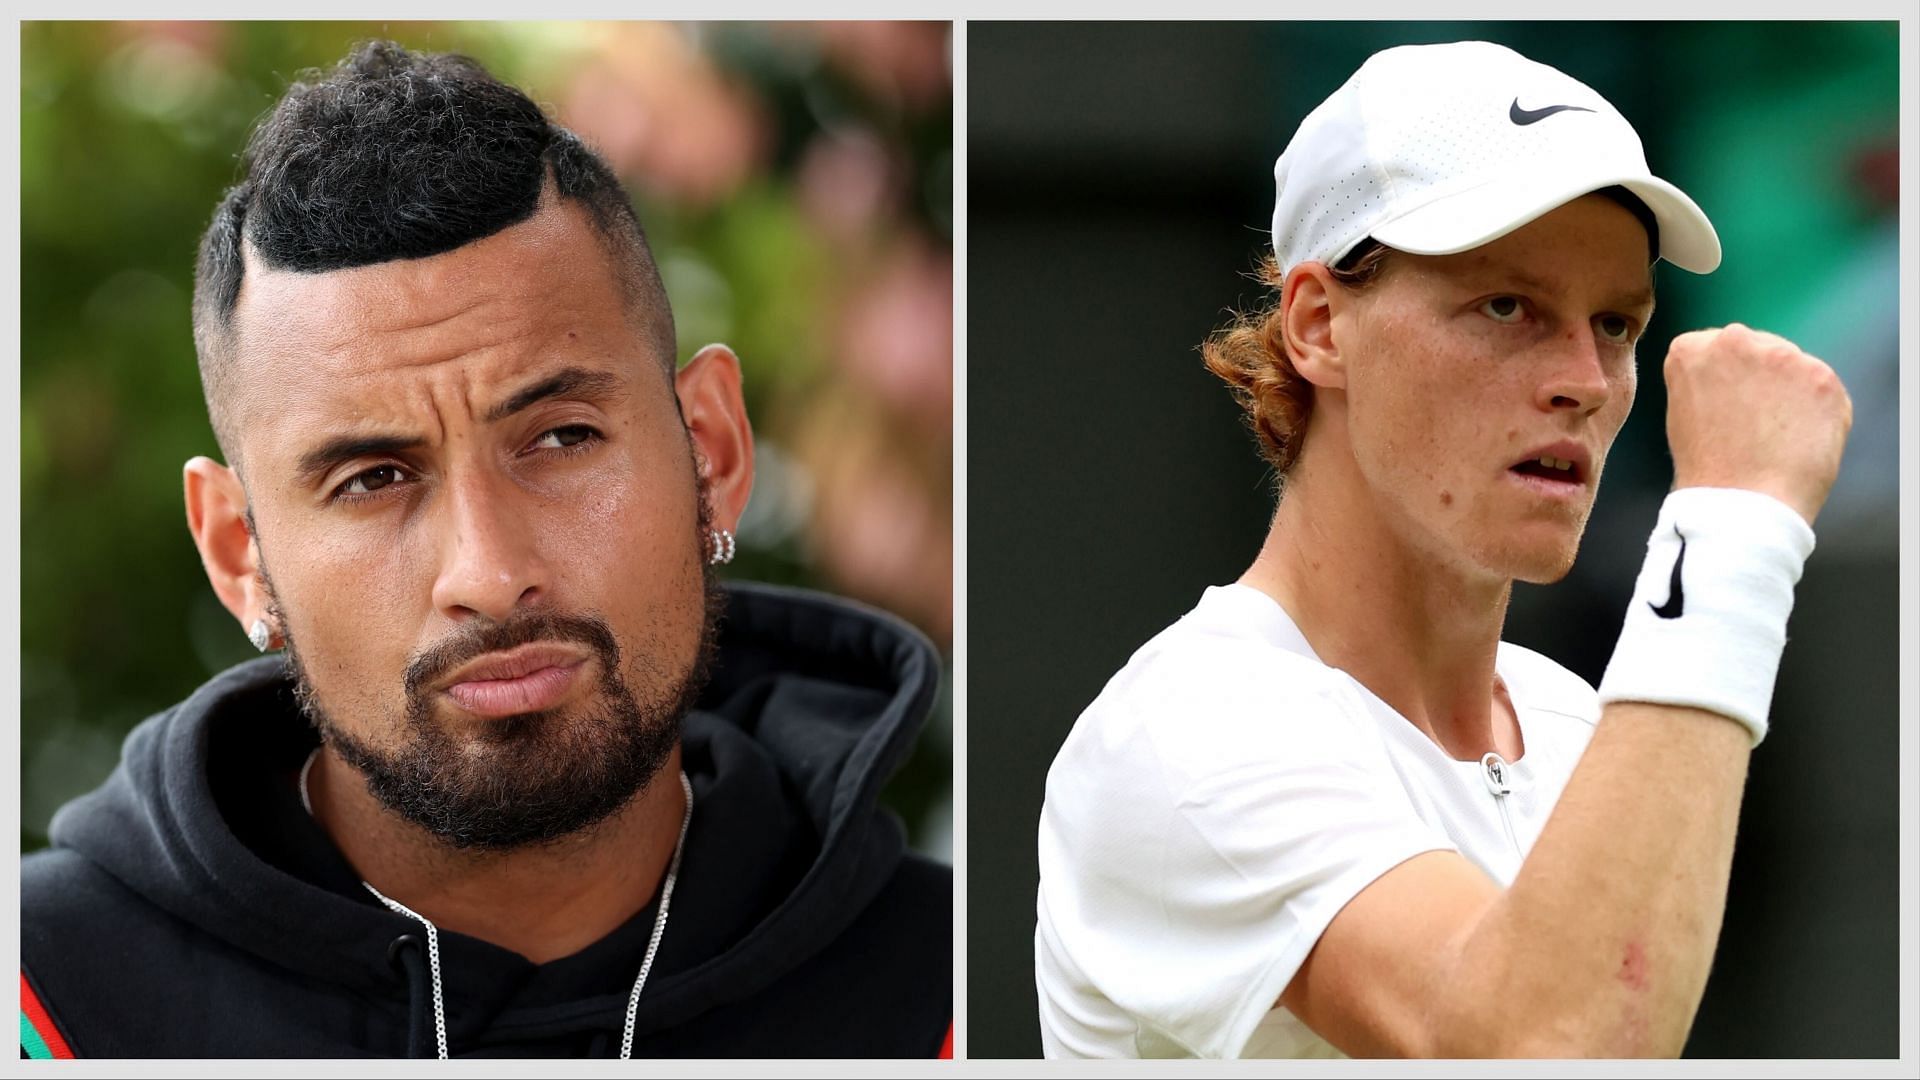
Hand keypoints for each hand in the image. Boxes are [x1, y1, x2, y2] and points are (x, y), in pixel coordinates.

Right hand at [1662, 323, 1851, 525]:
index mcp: (1690, 349)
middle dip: (1757, 377)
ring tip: (1775, 436)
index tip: (1722, 407)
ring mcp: (1783, 356)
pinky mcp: (1822, 377)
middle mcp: (1735, 340)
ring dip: (1787, 392)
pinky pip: (1821, 389)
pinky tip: (1799, 439)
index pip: (1712, 346)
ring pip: (1790, 366)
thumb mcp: (1683, 411)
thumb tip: (1740, 376)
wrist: (1743, 505)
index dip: (1721, 380)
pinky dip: (1816, 412)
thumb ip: (1705, 379)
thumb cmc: (1708, 470)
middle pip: (1755, 347)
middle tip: (1752, 423)